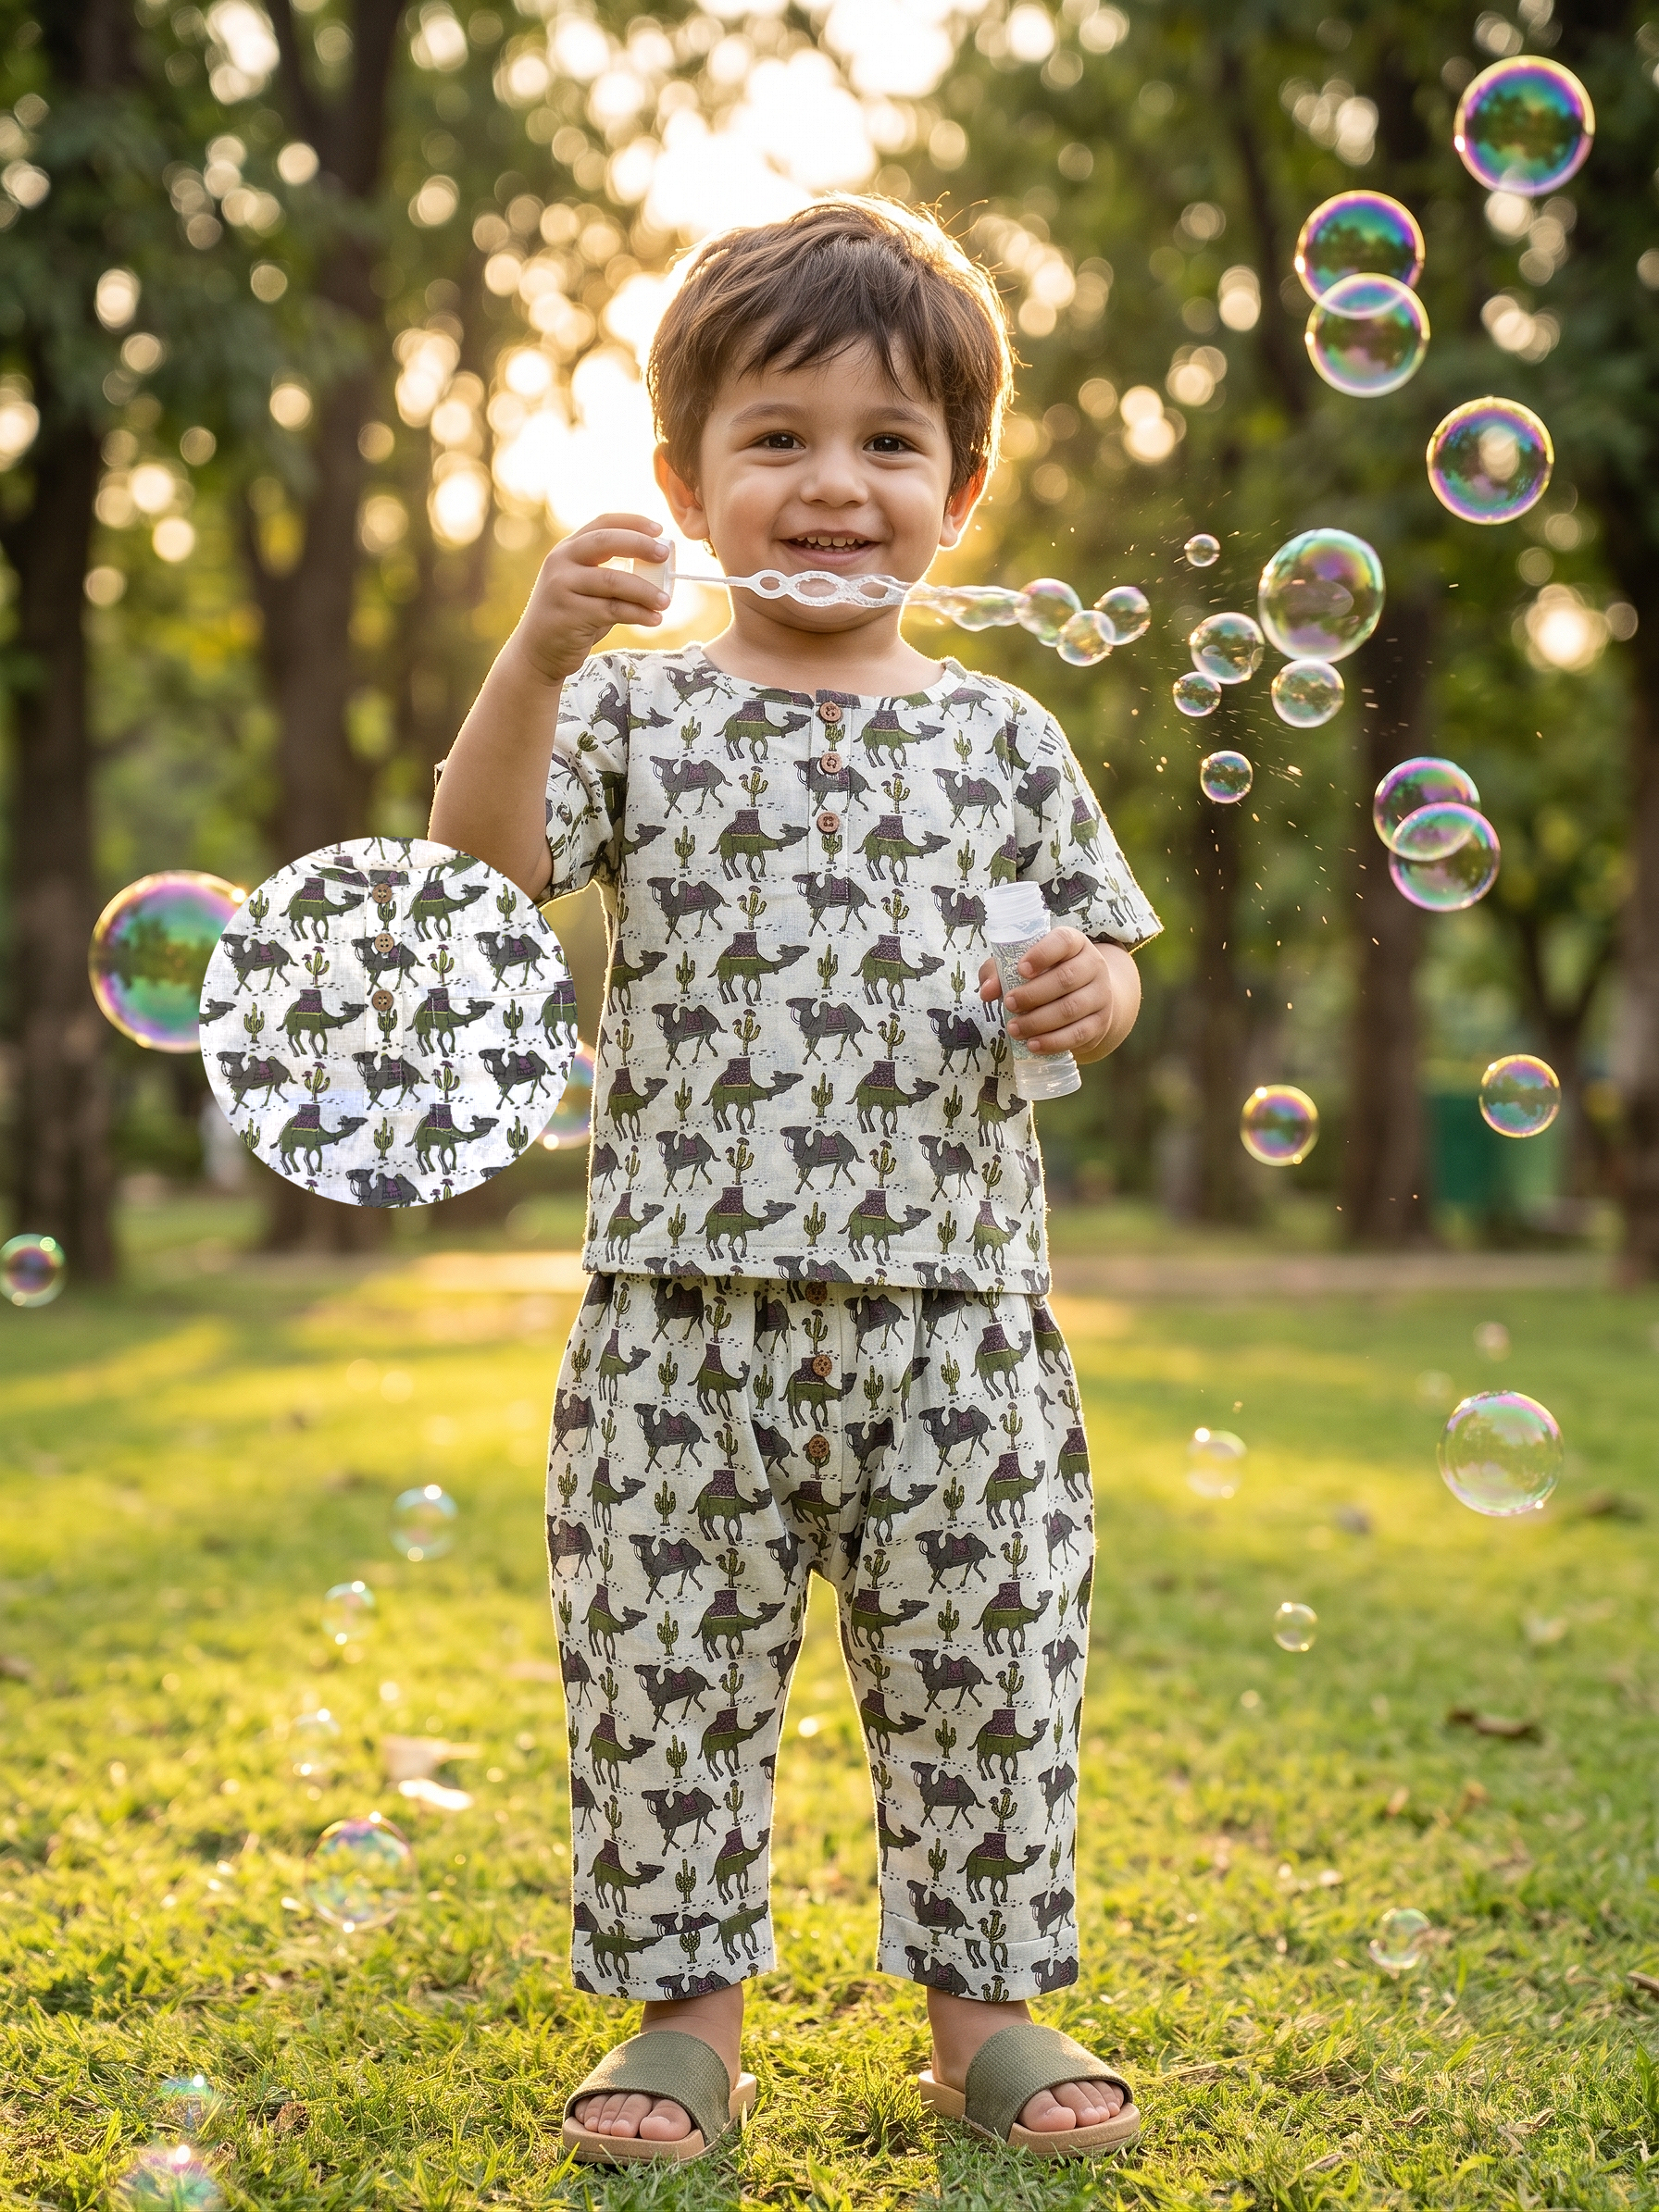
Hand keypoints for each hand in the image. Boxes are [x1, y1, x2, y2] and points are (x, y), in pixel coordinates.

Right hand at [510, 511, 672, 683]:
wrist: (537, 651)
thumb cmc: (572, 617)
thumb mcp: (585, 587)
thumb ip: (610, 573)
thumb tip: (658, 569)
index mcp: (567, 549)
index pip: (602, 524)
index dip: (632, 523)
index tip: (659, 530)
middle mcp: (561, 562)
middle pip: (605, 542)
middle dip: (639, 545)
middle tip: (665, 555)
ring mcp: (562, 586)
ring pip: (613, 580)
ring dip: (645, 590)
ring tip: (666, 601)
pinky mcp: (569, 614)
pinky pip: (613, 609)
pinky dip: (638, 614)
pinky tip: (654, 619)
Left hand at [978, 927, 1140, 1066]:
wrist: (1087, 999)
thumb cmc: (1046, 976)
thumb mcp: (1023, 966)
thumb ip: (1000, 971)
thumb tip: (986, 991)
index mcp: (1075, 944)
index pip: (1064, 941)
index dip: (1042, 954)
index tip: (1020, 969)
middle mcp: (1093, 965)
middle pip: (1066, 978)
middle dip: (1033, 994)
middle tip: (1009, 1004)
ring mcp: (1100, 994)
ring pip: (1071, 1009)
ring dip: (1038, 1021)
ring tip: (1014, 1028)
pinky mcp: (1100, 1022)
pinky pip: (1078, 1034)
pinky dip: (1053, 1041)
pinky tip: (1032, 1044)